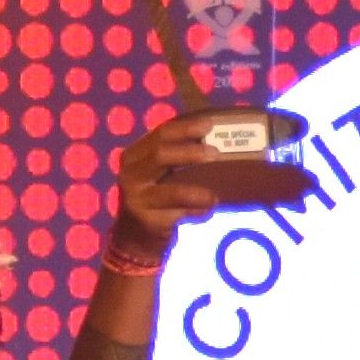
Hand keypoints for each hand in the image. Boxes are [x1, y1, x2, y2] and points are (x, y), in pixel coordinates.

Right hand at [113, 115, 313, 235]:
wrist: (136, 235)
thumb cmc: (158, 196)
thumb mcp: (163, 173)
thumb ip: (182, 155)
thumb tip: (226, 138)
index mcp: (137, 154)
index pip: (160, 134)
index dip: (185, 128)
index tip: (209, 124)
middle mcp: (132, 173)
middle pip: (160, 155)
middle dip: (189, 152)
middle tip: (215, 153)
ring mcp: (137, 198)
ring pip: (168, 190)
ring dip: (194, 190)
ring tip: (215, 194)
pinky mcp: (147, 219)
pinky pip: (176, 214)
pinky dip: (195, 210)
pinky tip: (208, 209)